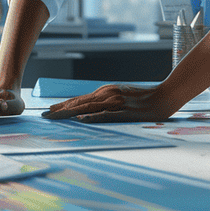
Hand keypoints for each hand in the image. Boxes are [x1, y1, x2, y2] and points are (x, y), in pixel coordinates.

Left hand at [41, 84, 175, 122]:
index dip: (63, 105)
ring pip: (88, 107)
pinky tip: (81, 119)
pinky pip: (106, 114)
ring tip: (55, 117)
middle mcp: (108, 94)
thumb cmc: (143, 99)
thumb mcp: (121, 97)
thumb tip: (89, 111)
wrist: (165, 96)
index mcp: (106, 91)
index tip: (49, 111)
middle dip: (60, 109)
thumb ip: (106, 102)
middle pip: (79, 102)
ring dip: (70, 112)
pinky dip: (93, 116)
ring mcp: (116, 102)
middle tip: (44, 116)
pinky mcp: (125, 111)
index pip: (79, 99)